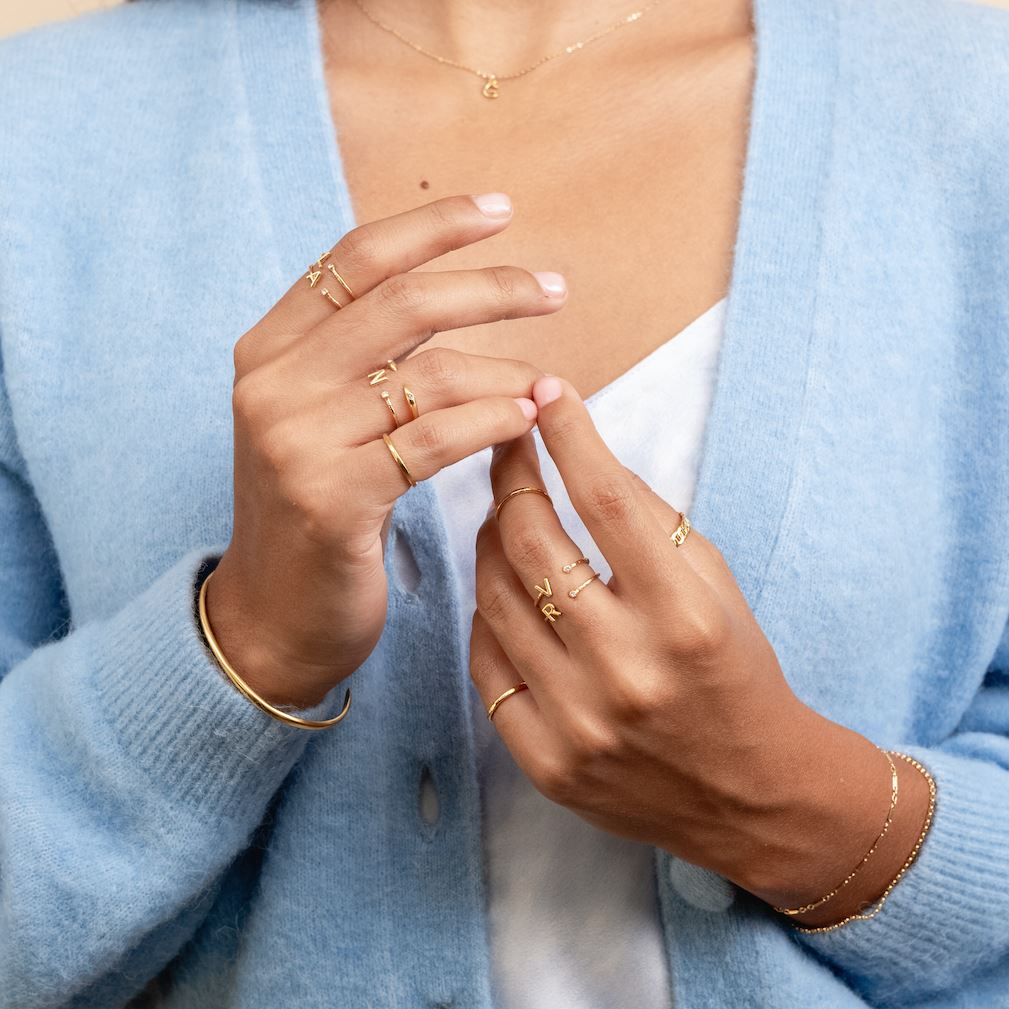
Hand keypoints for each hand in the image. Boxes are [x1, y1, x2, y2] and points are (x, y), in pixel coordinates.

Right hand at [207, 193, 569, 708]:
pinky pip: (435, 439)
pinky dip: (493, 422)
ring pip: (428, 374)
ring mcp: (297, 440)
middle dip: (492, 289)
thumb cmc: (318, 512)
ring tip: (546, 385)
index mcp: (269, 350)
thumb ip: (364, 357)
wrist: (273, 616)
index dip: (433, 227)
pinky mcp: (332, 498)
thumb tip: (461, 293)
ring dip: (505, 371)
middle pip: (403, 304)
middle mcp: (273, 384)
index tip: (501, 211)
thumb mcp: (322, 418)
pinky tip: (526, 420)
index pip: (356, 259)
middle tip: (556, 291)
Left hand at [470, 375, 931, 923]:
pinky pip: (485, 662)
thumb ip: (647, 520)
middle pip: (531, 542)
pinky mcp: (546, 762)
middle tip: (510, 450)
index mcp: (684, 614)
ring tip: (504, 517)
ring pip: (494, 597)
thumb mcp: (714, 582)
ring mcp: (579, 721)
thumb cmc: (734, 668)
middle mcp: (627, 668)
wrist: (750, 792)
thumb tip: (575, 452)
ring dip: (490, 541)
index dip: (568, 435)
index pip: (606, 499)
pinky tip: (504, 589)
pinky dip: (487, 615)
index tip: (546, 391)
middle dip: (512, 479)